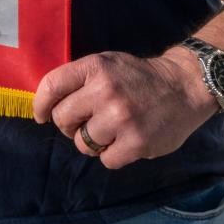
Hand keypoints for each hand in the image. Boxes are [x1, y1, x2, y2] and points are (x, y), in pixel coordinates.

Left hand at [32, 49, 217, 168]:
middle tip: (85, 122)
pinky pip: (105, 159)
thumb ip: (78, 80)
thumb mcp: (106, 64)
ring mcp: (121, 118)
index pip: (51, 86)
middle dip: (69, 125)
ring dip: (91, 142)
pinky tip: (124, 141)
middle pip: (62, 119)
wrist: (184, 87)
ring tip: (109, 131)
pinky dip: (111, 154)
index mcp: (95, 68)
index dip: (39, 105)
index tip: (40, 116)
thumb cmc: (137, 77)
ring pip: (82, 143)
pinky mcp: (137, 143)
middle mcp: (105, 91)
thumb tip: (46, 106)